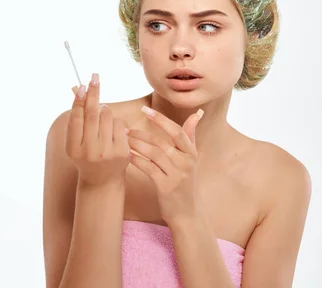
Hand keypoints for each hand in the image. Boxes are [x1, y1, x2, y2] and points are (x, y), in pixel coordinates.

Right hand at [66, 73, 130, 187]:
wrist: (102, 180)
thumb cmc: (87, 156)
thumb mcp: (76, 142)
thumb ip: (76, 120)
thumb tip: (81, 91)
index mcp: (73, 148)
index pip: (76, 118)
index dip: (80, 100)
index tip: (83, 85)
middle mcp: (89, 151)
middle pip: (92, 114)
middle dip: (94, 93)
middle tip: (95, 77)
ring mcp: (107, 152)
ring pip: (107, 116)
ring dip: (105, 112)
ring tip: (102, 121)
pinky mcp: (122, 152)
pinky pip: (120, 124)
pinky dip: (116, 123)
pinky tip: (113, 131)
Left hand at [127, 106, 203, 224]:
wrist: (186, 213)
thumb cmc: (185, 183)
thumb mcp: (191, 159)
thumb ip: (191, 136)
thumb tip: (198, 113)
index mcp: (192, 153)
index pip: (177, 131)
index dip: (160, 119)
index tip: (145, 110)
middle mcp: (186, 162)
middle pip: (162, 142)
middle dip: (142, 133)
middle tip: (126, 129)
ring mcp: (177, 175)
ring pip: (154, 154)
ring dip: (137, 145)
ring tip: (124, 140)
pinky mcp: (166, 186)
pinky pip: (149, 168)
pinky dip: (137, 160)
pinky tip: (128, 155)